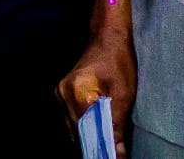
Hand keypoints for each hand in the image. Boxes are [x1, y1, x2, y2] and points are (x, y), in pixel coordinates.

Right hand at [57, 29, 136, 158]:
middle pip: (75, 132)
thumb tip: (118, 153)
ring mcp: (59, 93)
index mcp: (77, 93)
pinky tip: (96, 130)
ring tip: (105, 144)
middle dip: (92, 145)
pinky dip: (83, 127)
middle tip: (110, 152)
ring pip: (72, 126)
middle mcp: (62, 94)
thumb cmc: (118, 61)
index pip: (84, 132)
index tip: (111, 156)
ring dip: (87, 137)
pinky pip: (70, 118)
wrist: (107, 36)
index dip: (98, 149)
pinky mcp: (62, 93)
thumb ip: (117, 125)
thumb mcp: (124, 94)